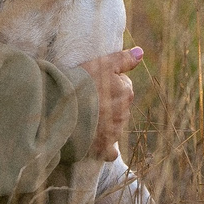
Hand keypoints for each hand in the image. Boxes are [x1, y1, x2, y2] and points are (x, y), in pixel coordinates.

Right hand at [81, 45, 142, 160]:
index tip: (94, 82)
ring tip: (86, 116)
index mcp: (126, 93)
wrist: (62, 109)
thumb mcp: (101, 64)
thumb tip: (141, 52)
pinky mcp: (103, 147)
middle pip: (119, 106)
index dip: (108, 83)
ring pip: (114, 125)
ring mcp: (114, 132)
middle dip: (108, 102)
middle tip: (88, 98)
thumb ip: (123, 59)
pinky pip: (109, 150)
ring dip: (105, 122)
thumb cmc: (80, 83)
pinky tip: (96, 143)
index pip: (124, 85)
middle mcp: (124, 114)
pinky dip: (105, 147)